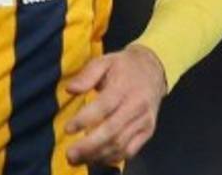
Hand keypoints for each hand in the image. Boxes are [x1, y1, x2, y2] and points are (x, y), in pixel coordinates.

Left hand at [64, 44, 167, 165]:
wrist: (153, 70)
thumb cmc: (123, 66)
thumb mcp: (104, 61)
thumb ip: (86, 75)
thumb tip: (70, 89)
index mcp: (124, 87)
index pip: (103, 107)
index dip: (85, 120)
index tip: (67, 129)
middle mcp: (136, 106)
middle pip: (112, 131)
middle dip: (89, 146)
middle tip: (70, 154)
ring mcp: (144, 121)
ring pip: (121, 144)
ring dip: (98, 155)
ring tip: (78, 159)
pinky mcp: (147, 132)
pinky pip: (130, 151)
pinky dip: (113, 158)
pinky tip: (96, 159)